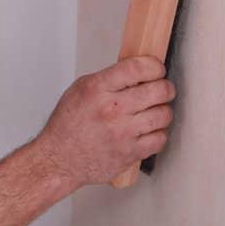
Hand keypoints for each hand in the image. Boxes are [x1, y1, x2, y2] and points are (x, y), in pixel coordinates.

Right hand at [34, 56, 175, 188]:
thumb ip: (109, 78)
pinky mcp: (130, 153)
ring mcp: (123, 133)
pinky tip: (149, 130)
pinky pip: (160, 139)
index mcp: (98, 89)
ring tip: (155, 110)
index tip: (157, 69)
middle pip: (158, 90)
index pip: (137, 68)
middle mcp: (112, 110)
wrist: (59, 159)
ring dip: (163, 111)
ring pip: (164, 115)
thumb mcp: (80, 89)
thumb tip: (137, 71)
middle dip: (165, 87)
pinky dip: (158, 133)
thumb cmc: (67, 125)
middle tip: (162, 89)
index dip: (154, 66)